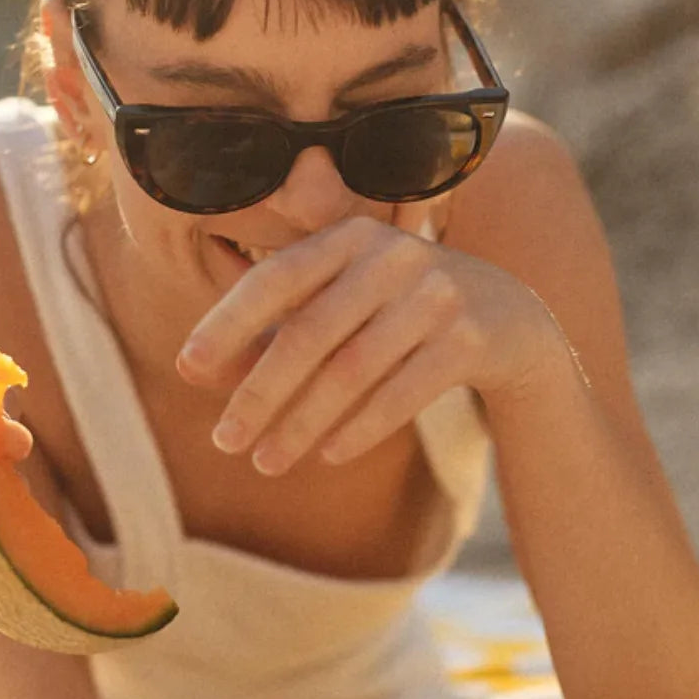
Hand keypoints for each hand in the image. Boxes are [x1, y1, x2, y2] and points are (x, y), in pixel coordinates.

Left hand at [176, 215, 557, 475]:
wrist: (511, 319)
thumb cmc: (400, 311)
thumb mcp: (344, 304)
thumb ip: (280, 328)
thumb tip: (202, 372)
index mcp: (350, 236)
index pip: (276, 277)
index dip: (228, 322)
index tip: (187, 368)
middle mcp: (393, 255)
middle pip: (311, 332)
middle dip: (260, 392)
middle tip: (222, 441)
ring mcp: (438, 293)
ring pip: (354, 369)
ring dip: (302, 422)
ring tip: (264, 462)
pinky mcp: (472, 338)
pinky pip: (404, 391)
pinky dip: (361, 426)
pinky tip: (326, 455)